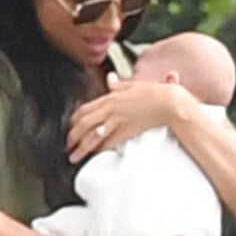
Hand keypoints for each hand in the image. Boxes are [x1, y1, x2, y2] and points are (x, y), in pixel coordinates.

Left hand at [67, 73, 186, 162]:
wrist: (168, 103)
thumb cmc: (154, 93)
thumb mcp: (133, 84)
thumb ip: (118, 83)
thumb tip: (110, 78)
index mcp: (110, 97)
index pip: (85, 109)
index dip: (74, 121)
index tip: (70, 128)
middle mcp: (111, 109)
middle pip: (85, 124)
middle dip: (73, 137)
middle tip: (68, 146)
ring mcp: (118, 121)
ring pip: (94, 135)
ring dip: (82, 148)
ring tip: (75, 157)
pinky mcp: (127, 131)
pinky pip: (109, 142)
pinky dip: (100, 150)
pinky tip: (95, 155)